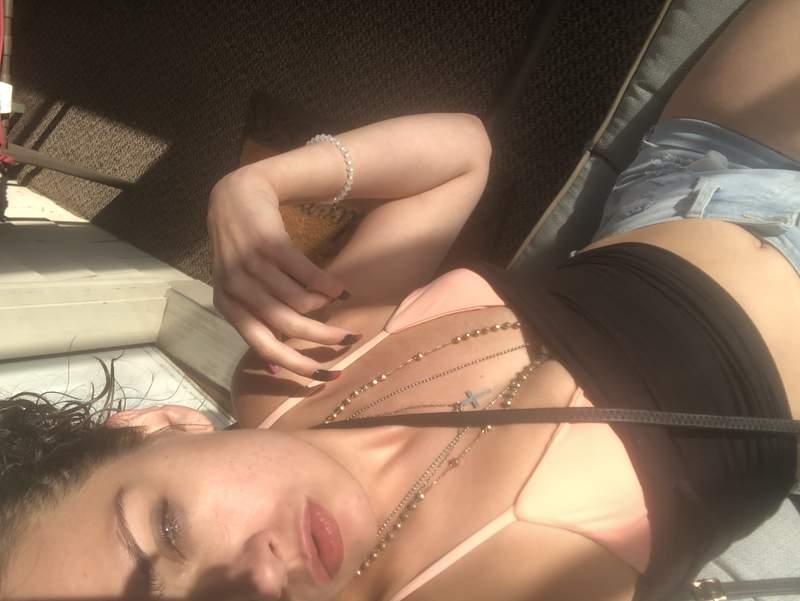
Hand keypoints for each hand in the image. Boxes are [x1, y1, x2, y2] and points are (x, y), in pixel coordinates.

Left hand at [207, 166, 356, 378]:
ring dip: (324, 305)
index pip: (263, 346)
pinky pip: (305, 273)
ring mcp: (250, 264)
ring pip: (298, 300)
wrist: (236, 196)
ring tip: (336, 301)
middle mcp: (235, 288)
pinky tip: (339, 287)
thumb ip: (259, 324)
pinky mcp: (269, 243)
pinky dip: (326, 284)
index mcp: (228, 306)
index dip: (296, 365)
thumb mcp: (243, 290)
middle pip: (286, 325)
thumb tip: (276, 368)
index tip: (326, 376)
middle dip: (321, 337)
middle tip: (348, 339)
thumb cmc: (243, 251)